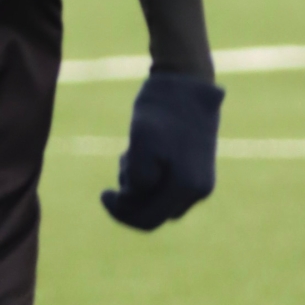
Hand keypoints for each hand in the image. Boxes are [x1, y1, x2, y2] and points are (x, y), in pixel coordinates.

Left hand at [102, 72, 224, 231]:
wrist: (186, 83)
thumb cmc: (160, 111)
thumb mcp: (140, 145)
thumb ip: (136, 179)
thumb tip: (135, 197)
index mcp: (187, 187)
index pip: (147, 220)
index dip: (120, 212)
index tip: (103, 193)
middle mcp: (199, 191)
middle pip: (153, 214)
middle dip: (131, 195)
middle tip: (123, 162)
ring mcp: (201, 182)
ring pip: (159, 201)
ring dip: (139, 185)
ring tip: (132, 152)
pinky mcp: (197, 171)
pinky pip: (167, 188)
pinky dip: (150, 177)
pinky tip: (142, 152)